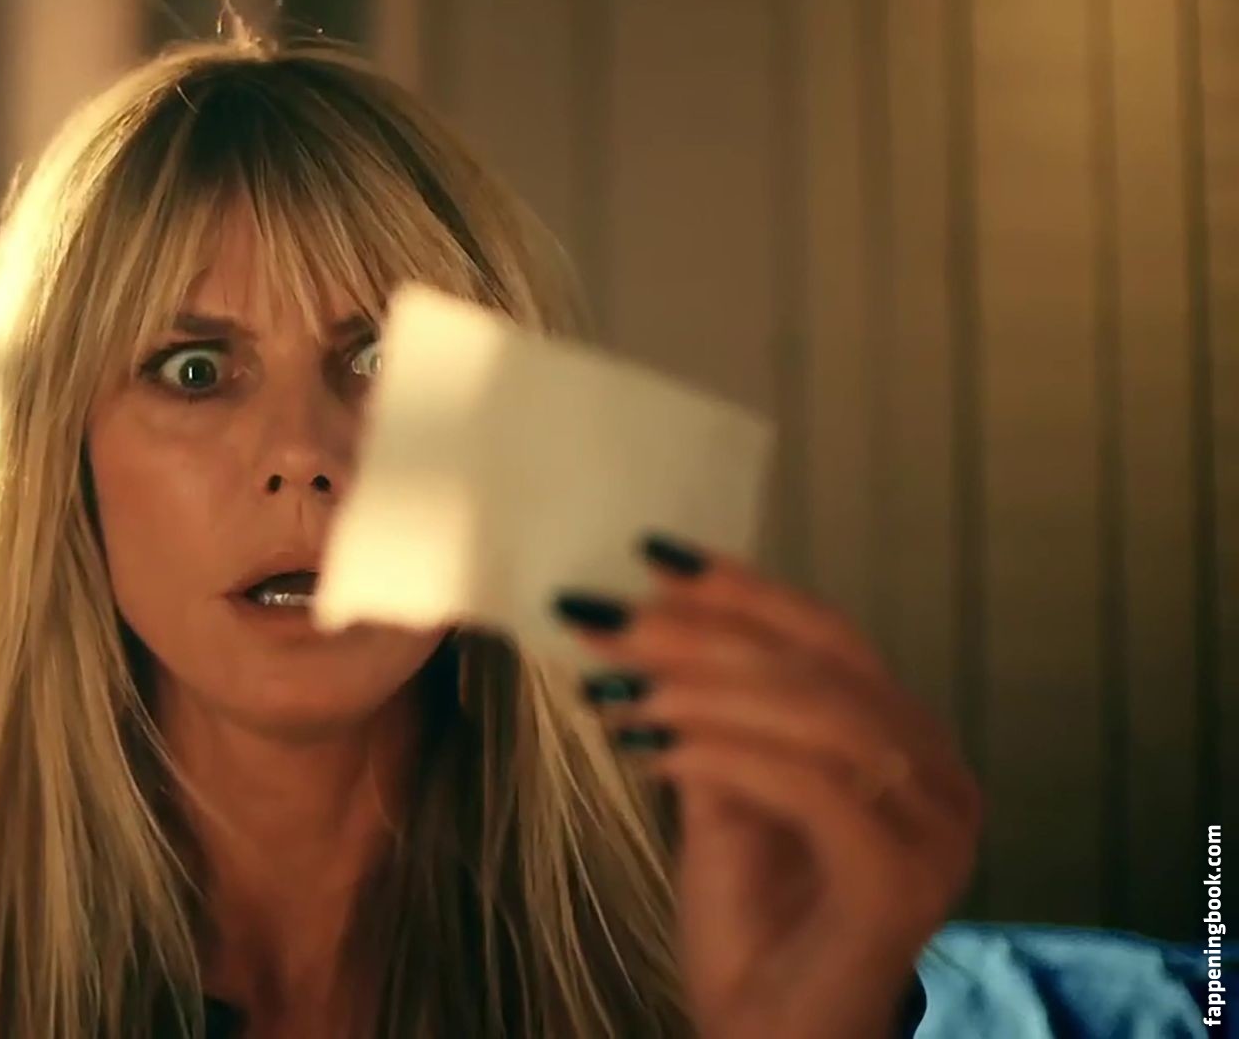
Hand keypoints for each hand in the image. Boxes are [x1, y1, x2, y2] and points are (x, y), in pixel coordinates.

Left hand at [554, 532, 981, 1038]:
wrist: (769, 1038)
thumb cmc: (751, 927)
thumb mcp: (721, 797)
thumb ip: (710, 715)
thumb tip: (645, 622)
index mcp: (907, 744)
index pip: (829, 638)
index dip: (743, 591)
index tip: (653, 556)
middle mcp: (939, 777)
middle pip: (819, 667)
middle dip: (702, 633)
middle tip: (608, 620)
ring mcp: (933, 829)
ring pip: (817, 717)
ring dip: (700, 689)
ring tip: (613, 685)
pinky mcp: (901, 878)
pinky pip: (808, 786)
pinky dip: (720, 756)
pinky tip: (648, 752)